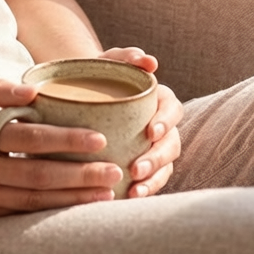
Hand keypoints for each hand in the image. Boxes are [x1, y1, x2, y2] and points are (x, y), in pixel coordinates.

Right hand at [0, 79, 122, 220]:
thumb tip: (33, 90)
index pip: (27, 139)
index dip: (64, 141)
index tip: (98, 139)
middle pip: (37, 176)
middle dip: (80, 176)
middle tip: (115, 171)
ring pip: (32, 202)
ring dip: (72, 199)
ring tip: (106, 194)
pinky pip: (18, 215)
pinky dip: (49, 212)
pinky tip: (74, 208)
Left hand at [99, 47, 182, 197]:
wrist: (81, 92)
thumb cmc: (98, 74)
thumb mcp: (108, 61)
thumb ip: (126, 56)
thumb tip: (148, 61)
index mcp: (158, 99)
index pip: (172, 109)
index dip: (166, 121)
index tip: (150, 132)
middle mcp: (162, 125)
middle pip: (172, 143)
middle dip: (157, 158)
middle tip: (137, 167)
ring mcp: (155, 147)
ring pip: (166, 166)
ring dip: (153, 179)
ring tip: (135, 189)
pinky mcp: (146, 164)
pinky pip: (153, 180)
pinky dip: (145, 189)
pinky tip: (129, 197)